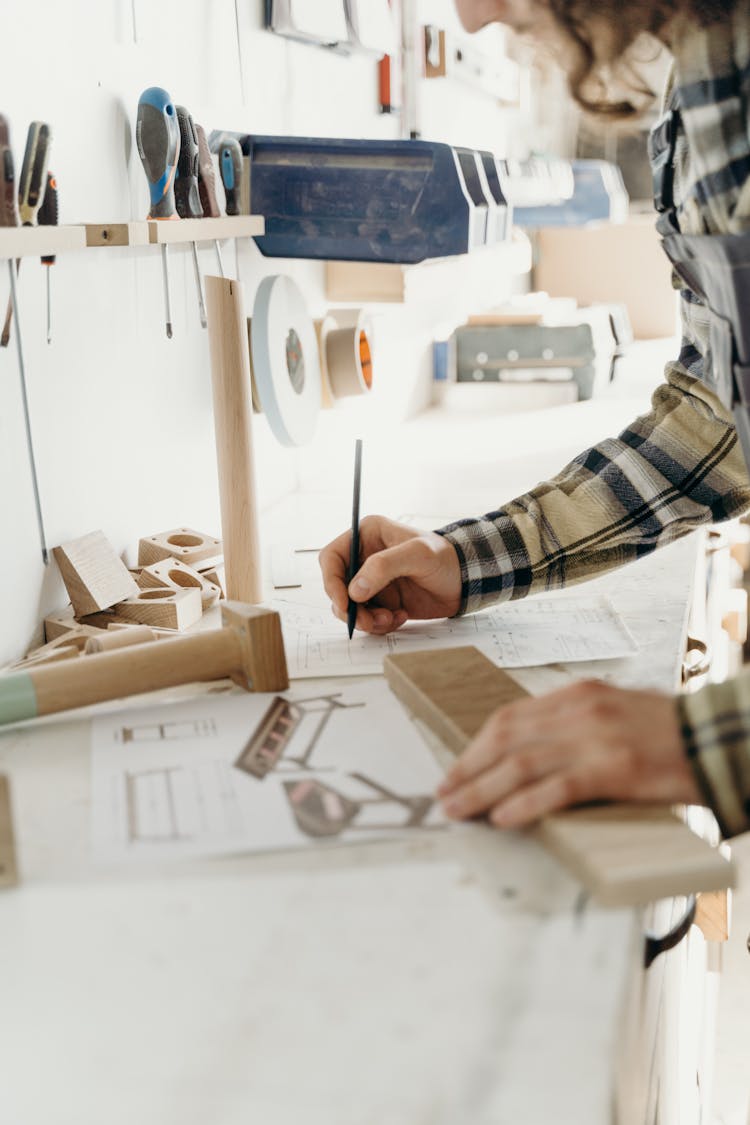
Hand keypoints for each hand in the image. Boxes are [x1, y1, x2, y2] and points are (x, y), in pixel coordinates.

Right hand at [319, 515, 461, 634]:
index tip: (345, 602)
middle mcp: (364, 557)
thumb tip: (355, 590)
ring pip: (350, 606)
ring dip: (366, 619)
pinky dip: (379, 624)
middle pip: (338, 586)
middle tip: (368, 621)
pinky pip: (367, 617)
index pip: (332, 558)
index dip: (332, 581)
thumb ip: (384, 566)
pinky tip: (400, 617)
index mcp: (366, 535)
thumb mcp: (417, 554)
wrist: (466, 580)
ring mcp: (372, 581)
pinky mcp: (382, 600)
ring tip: (389, 620)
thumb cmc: (445, 558)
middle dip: (350, 607)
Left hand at [438, 680, 701, 827]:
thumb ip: (570, 728)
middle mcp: (579, 710)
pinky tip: (502, 818)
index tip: (456, 769)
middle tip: (445, 794)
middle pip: (505, 739)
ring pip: (520, 764)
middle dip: (468, 769)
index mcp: (575, 695)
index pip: (508, 719)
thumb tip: (526, 758)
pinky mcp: (613, 768)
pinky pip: (556, 788)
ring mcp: (595, 738)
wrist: (717, 738)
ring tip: (459, 811)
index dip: (476, 747)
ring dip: (482, 790)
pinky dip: (523, 804)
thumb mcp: (610, 714)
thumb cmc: (665, 733)